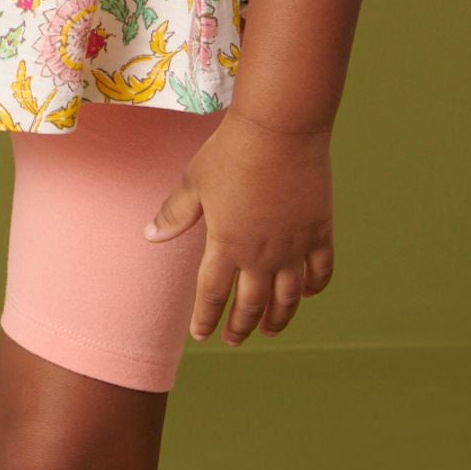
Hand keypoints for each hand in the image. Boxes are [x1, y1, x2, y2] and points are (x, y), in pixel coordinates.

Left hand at [143, 108, 335, 347]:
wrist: (280, 129)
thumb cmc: (230, 152)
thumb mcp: (193, 183)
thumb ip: (174, 214)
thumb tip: (150, 237)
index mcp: (226, 245)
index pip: (212, 294)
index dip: (205, 318)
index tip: (201, 335)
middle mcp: (262, 254)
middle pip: (251, 304)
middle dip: (240, 326)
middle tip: (234, 340)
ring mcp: (294, 246)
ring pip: (288, 297)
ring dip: (277, 318)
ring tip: (269, 330)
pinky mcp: (319, 232)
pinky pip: (320, 271)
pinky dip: (314, 287)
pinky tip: (306, 294)